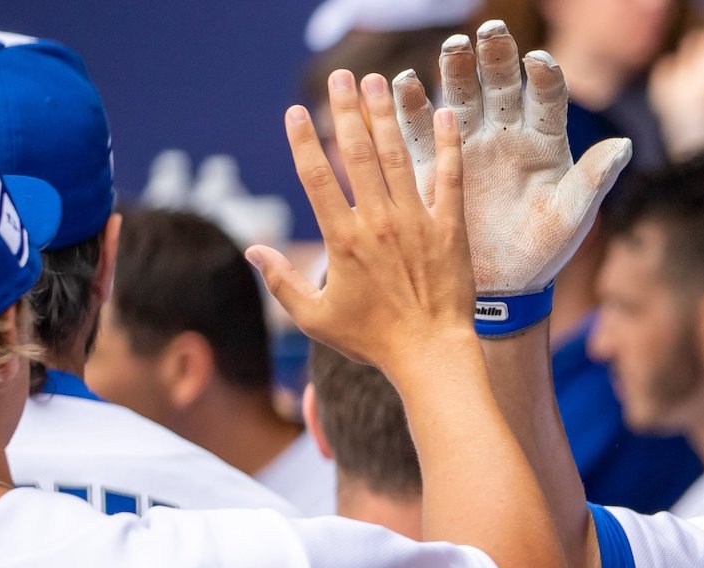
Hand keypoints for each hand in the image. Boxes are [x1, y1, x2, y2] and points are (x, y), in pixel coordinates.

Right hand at [247, 71, 471, 370]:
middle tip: (342, 76)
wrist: (431, 355)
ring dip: (386, 116)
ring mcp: (416, 224)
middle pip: (357, 154)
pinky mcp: (451, 230)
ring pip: (397, 158)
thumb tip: (252, 248)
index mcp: (342, 239)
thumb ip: (281, 280)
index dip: (304, 141)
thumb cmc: (372, 340)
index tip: (295, 111)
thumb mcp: (315, 317)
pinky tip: (444, 115)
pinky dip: (446, 147)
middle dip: (346, 110)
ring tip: (379, 82)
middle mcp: (378, 223)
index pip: (316, 177)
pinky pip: (449, 180)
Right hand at [392, 20, 631, 296]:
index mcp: (546, 140)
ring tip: (454, 48)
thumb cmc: (546, 249)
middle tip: (490, 31)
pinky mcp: (435, 161)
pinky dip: (413, 106)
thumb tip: (626, 145)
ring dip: (456, 70)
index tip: (538, 60)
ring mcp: (470, 142)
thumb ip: (594, 179)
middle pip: (501, 83)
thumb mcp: (573, 216)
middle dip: (497, 56)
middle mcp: (507, 131)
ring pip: (462, 95)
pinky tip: (405, 83)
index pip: (547, 96)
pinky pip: (421, 128)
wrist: (502, 283)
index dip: (543, 76)